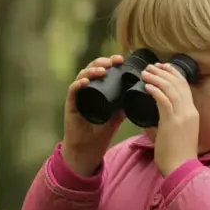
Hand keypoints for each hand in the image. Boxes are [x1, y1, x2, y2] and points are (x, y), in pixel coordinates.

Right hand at [61, 55, 127, 175]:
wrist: (88, 149)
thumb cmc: (99, 133)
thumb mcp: (117, 118)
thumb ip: (124, 108)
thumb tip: (138, 97)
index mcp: (96, 91)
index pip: (102, 71)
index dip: (110, 63)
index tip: (121, 60)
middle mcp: (86, 91)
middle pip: (91, 69)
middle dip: (103, 61)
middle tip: (114, 61)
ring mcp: (78, 97)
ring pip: (81, 76)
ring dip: (92, 70)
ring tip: (102, 70)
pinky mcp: (71, 105)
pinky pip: (73, 91)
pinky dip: (78, 84)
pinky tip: (86, 81)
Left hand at [141, 63, 199, 175]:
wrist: (181, 168)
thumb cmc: (176, 155)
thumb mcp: (174, 134)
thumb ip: (165, 124)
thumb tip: (152, 120)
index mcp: (192, 114)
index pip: (185, 88)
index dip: (174, 76)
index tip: (163, 68)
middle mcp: (189, 112)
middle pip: (179, 85)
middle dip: (165, 72)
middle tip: (153, 65)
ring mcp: (182, 116)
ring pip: (172, 90)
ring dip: (158, 78)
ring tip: (146, 72)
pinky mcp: (173, 123)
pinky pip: (164, 101)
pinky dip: (156, 91)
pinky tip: (147, 85)